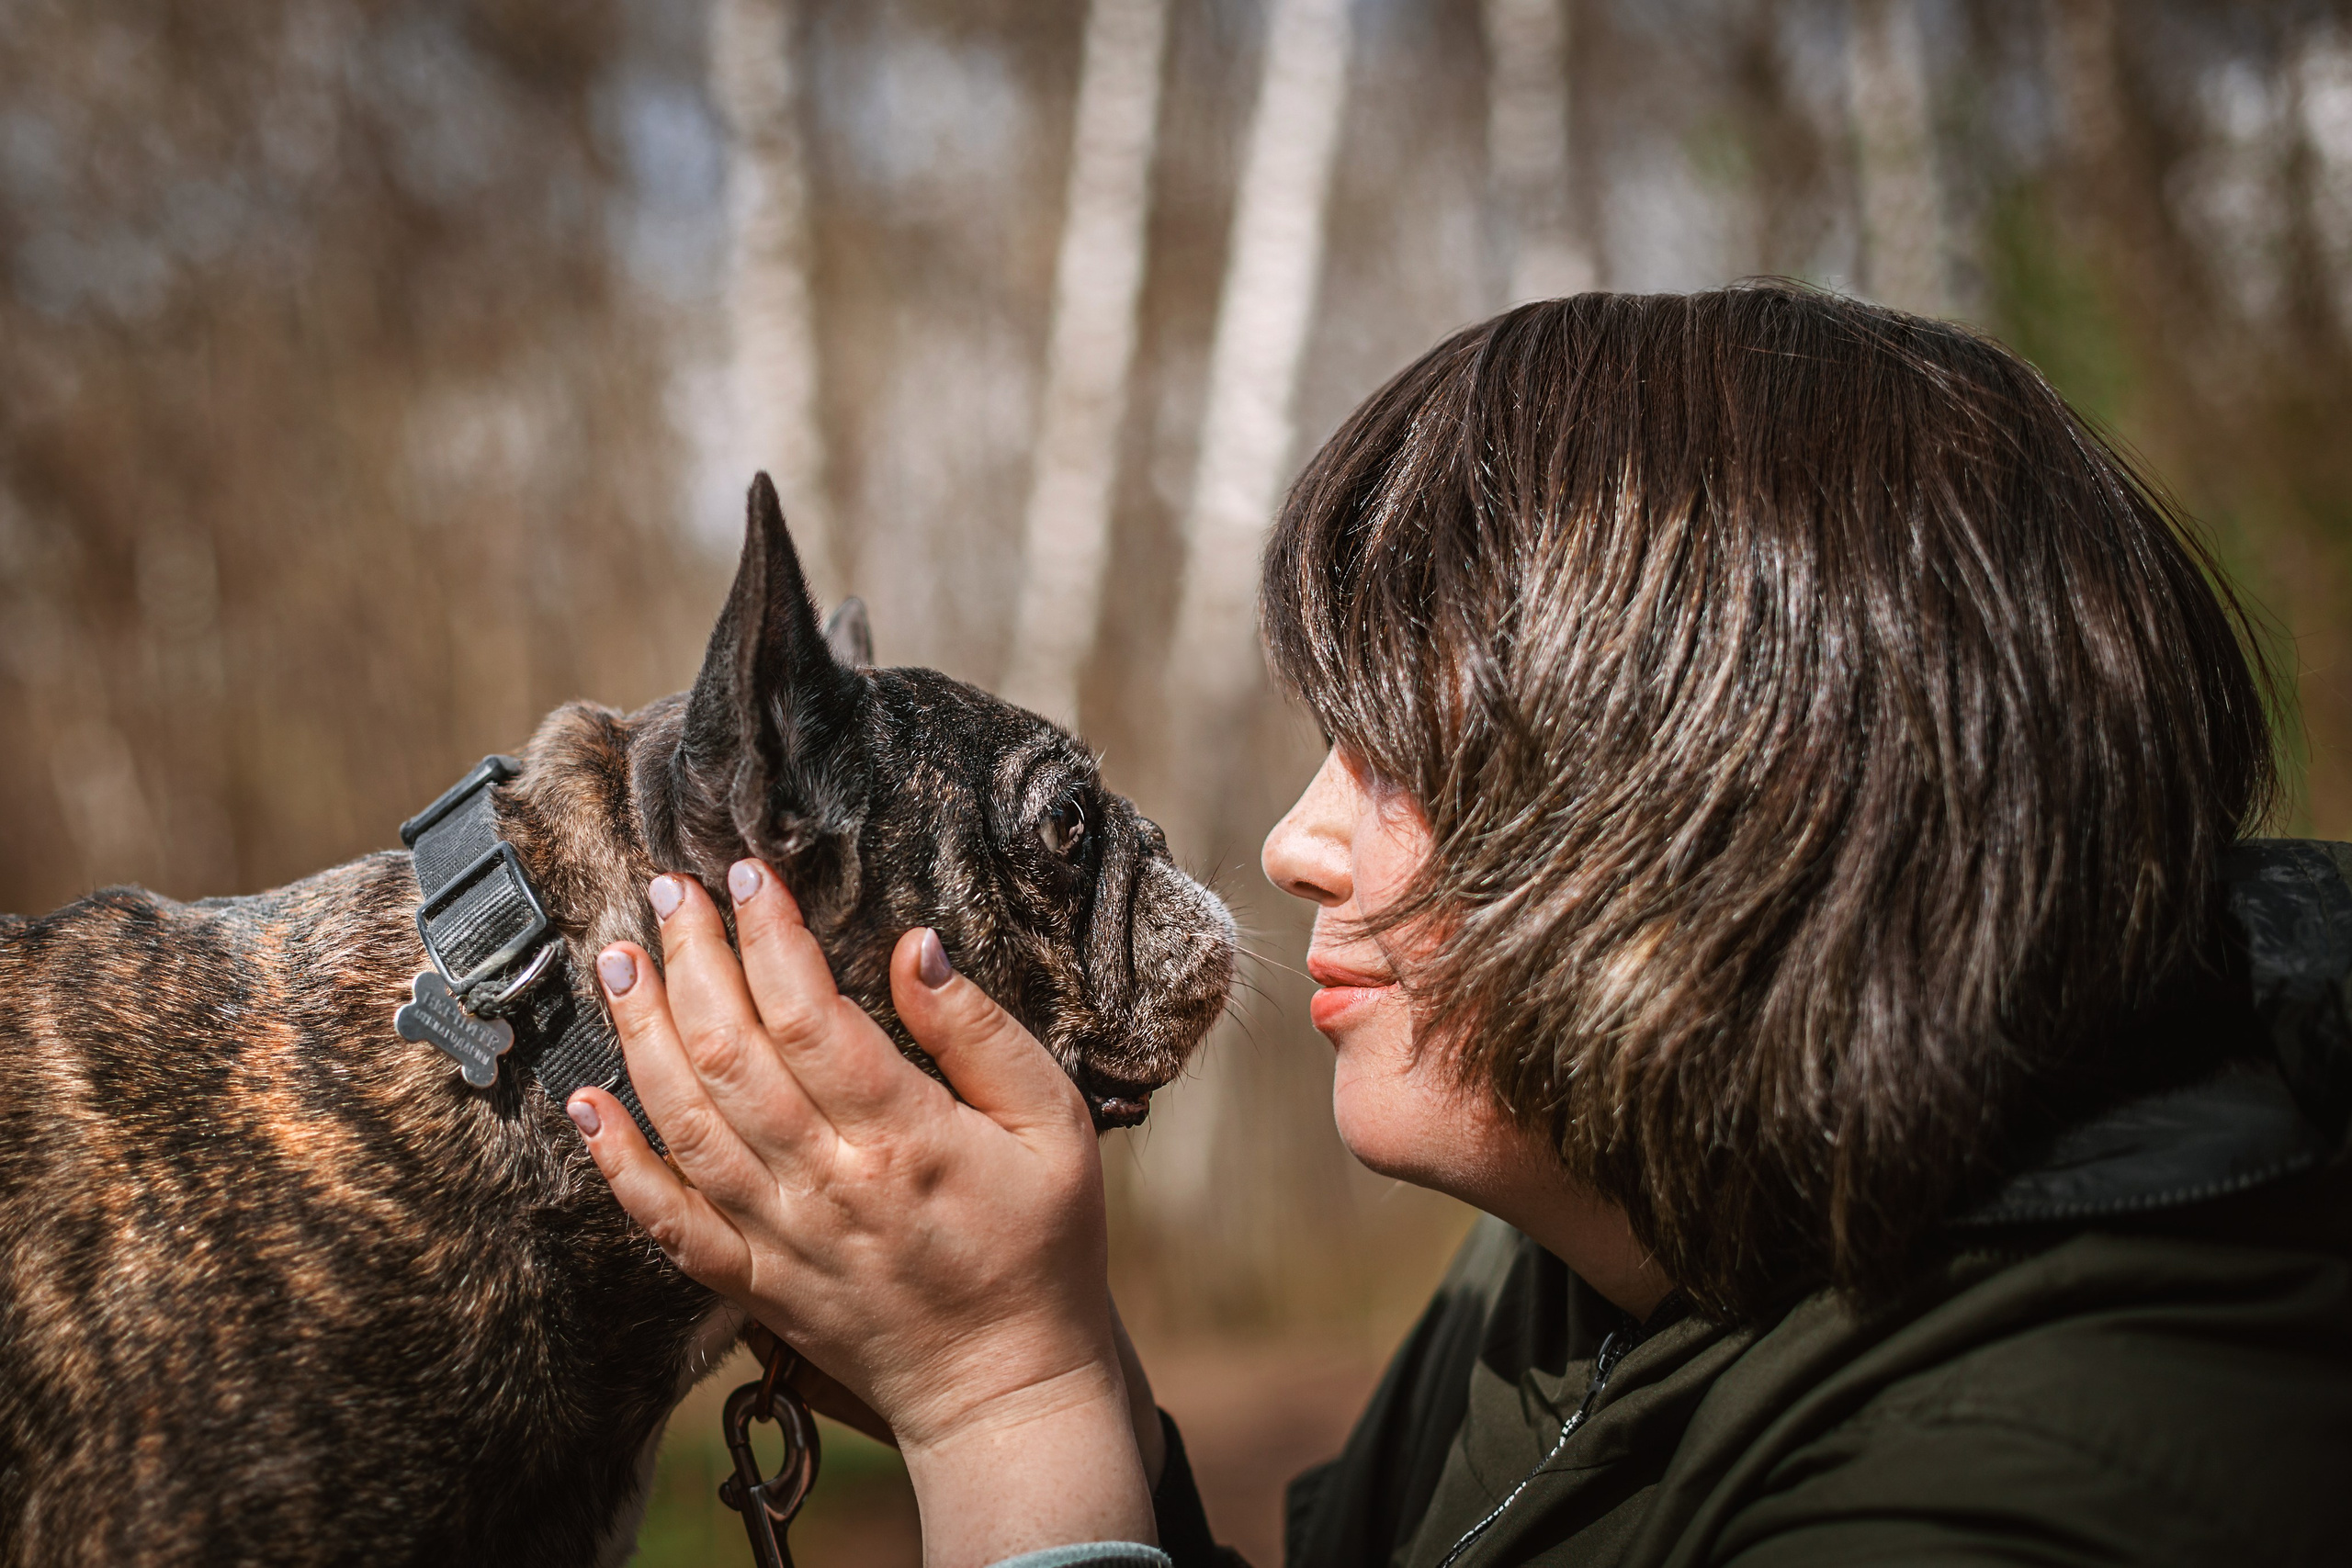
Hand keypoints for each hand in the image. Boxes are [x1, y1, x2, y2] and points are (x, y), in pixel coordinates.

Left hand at [566, 862, 1154, 1565]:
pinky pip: (667, 1223)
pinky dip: (618, 1165)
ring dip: (640, 1035)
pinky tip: (586, 1104)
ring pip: (685, 1124)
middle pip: (730, 1054)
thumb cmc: (1042, 1248)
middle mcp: (827, 1185)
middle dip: (690, 961)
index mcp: (904, 1137)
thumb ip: (983, 1034)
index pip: (810, 1013)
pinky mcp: (751, 1284)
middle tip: (666, 892)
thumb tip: (915, 948)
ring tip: (616, 962)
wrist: (1007, 1387)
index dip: (769, 936)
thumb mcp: (1057, 1125)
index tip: (748, 877)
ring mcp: (779, 1240)